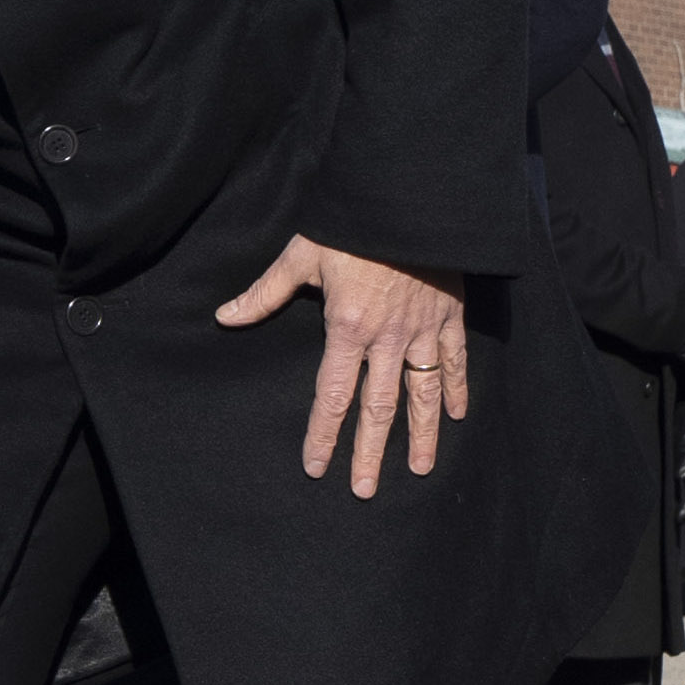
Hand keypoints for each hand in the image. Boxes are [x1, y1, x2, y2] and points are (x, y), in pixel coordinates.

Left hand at [214, 238, 469, 496]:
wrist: (409, 194)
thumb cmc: (352, 222)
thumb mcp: (302, 254)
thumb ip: (264, 293)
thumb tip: (225, 317)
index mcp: (348, 328)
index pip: (332, 396)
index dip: (323, 435)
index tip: (317, 467)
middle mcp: (387, 338)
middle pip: (378, 408)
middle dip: (369, 453)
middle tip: (364, 490)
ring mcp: (422, 328)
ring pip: (423, 393)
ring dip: (421, 434)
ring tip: (418, 469)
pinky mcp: (450, 314)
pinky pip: (455, 359)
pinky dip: (458, 388)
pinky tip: (459, 415)